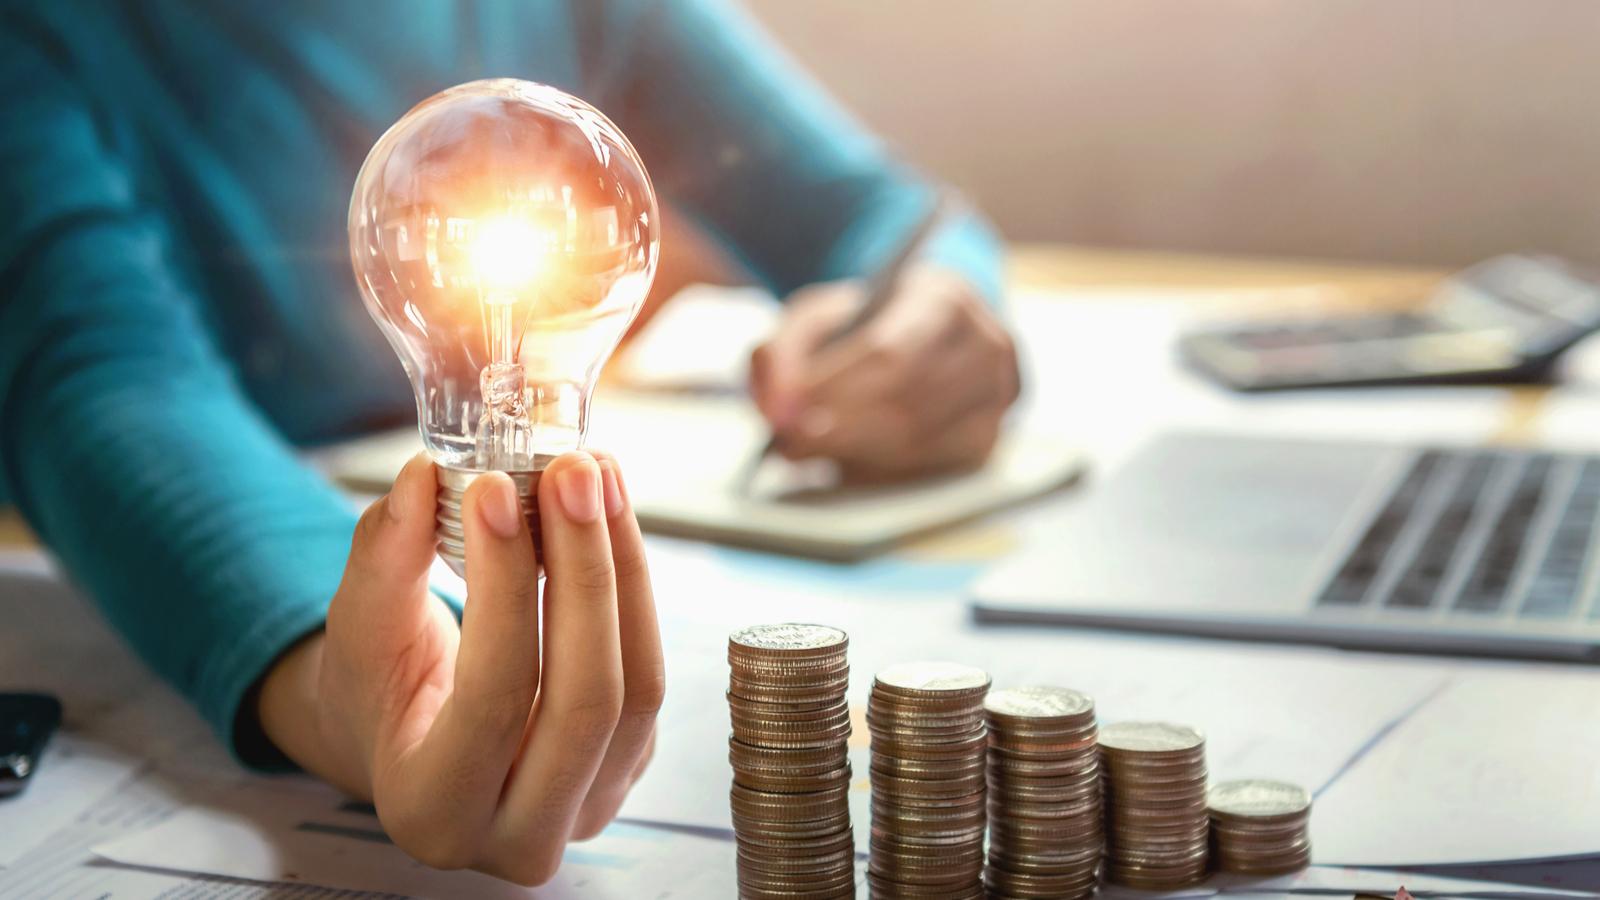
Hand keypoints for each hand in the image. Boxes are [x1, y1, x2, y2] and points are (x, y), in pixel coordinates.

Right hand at [257, 451, 662, 885]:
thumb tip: (423, 477)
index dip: (503, 587)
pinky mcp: (629, 765)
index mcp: (433, 811)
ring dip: (624, 567)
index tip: (495, 487)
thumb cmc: (377, 689)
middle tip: (573, 471)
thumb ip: (384, 558)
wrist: (410, 739)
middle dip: (587, 571)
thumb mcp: (359, 628)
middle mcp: (519, 835)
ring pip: (641, 686)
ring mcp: (587, 807)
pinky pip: (650, 673)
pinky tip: (608, 513)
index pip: (493, 696)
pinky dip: (634, 584)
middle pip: (589, 698)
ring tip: (597, 474)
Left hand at [749, 266, 1020, 481]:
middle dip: (838, 426)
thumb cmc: (862, 327)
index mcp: (944, 296)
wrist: (917, 335)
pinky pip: (929, 467)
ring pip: (917, 440)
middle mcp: (986, 343)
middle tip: (788, 440)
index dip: (833, 386)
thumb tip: (774, 408)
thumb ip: (781, 352)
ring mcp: (995, 395)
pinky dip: (877, 471)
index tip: (786, 407)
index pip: (889, 351)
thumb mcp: (815, 320)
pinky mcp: (987, 437)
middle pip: (906, 401)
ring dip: (852, 452)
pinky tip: (843, 463)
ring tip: (805, 450)